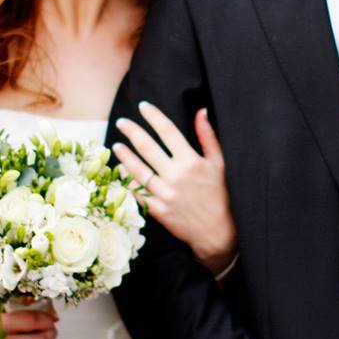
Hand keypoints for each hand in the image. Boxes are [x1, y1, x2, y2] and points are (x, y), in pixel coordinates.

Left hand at [113, 104, 235, 273]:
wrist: (219, 232)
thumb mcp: (220, 163)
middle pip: (147, 147)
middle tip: (122, 122)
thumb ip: (208, 137)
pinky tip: (121, 172)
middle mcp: (176, 176)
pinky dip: (127, 183)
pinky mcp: (159, 211)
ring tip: (116, 146)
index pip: (168, 131)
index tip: (143, 106)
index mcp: (191, 161)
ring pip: (138, 171)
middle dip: (132, 132)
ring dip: (125, 156)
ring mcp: (165, 194)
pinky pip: (138, 194)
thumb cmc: (222, 195)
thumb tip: (200, 111)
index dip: (154, 116)